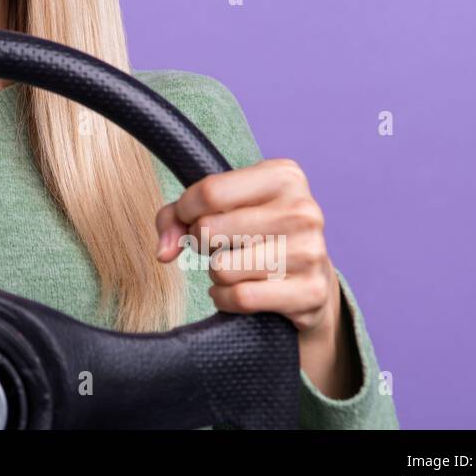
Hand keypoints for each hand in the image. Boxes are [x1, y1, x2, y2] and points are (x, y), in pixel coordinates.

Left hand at [154, 157, 358, 398]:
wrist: (310, 279)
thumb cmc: (254, 234)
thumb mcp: (219, 207)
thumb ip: (176, 216)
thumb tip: (164, 253)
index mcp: (283, 176)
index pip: (209, 192)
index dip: (185, 211)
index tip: (190, 219)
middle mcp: (303, 210)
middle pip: (210, 229)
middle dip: (200, 243)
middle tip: (219, 246)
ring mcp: (311, 252)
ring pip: (221, 268)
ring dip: (216, 273)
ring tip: (235, 267)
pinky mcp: (311, 292)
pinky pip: (239, 297)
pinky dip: (225, 299)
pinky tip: (235, 292)